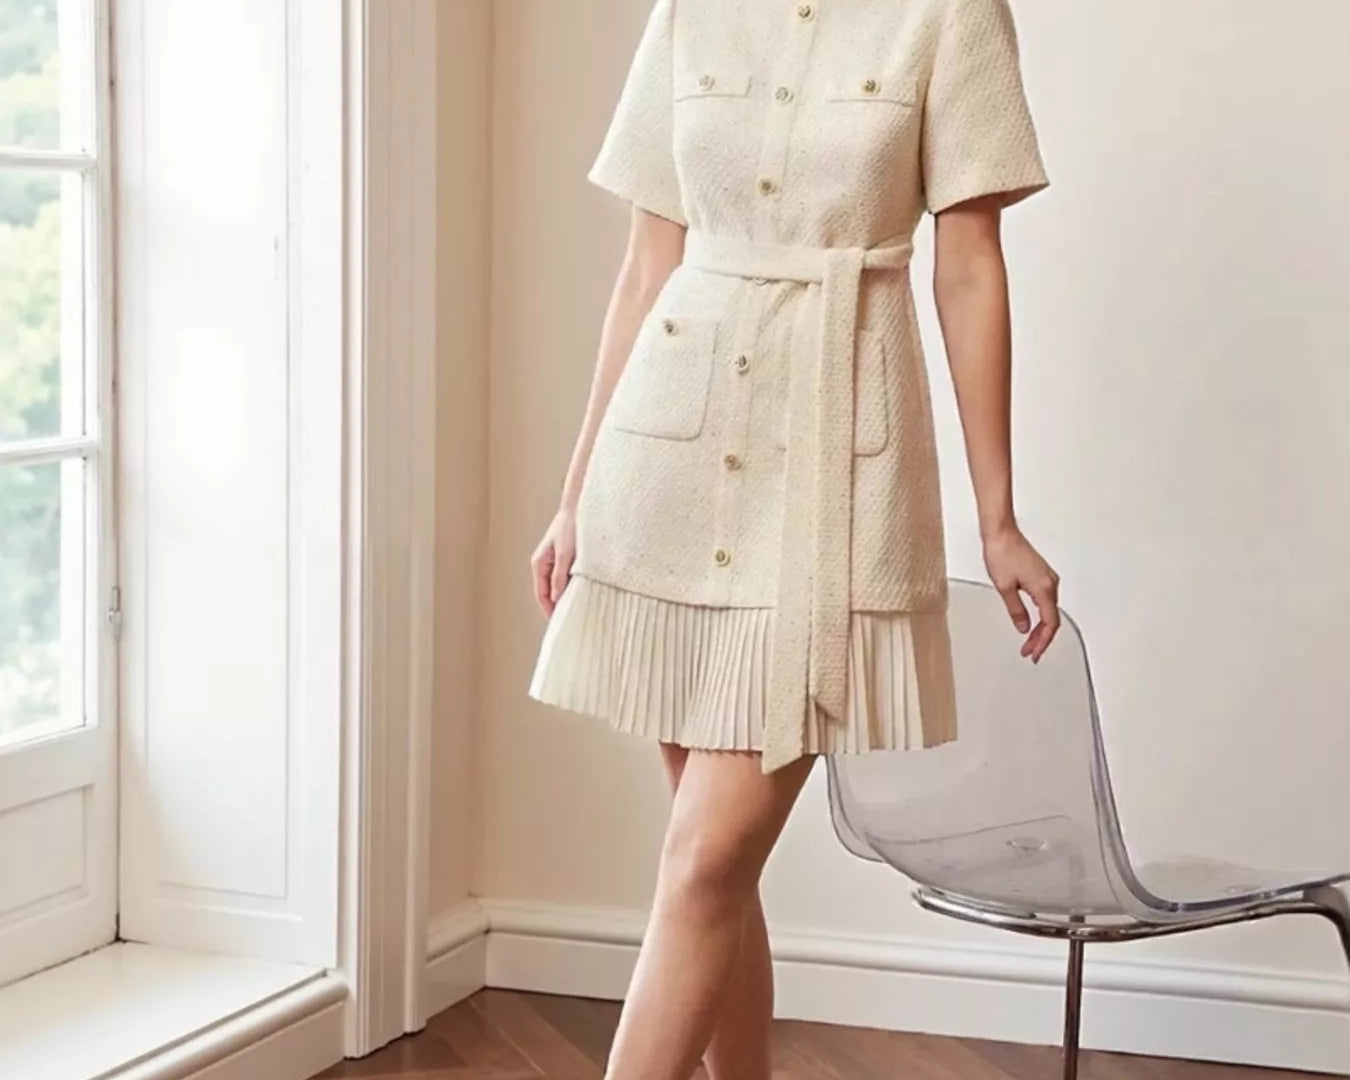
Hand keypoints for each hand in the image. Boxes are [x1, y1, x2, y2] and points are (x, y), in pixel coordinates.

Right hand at [531, 505, 576, 616]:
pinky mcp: (568, 558)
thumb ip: (560, 576)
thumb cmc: (571, 526)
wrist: (580, 506)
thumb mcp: (566, 554)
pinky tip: (586, 591)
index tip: (562, 623)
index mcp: (539, 564)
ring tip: (581, 609)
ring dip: (569, 596)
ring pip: (560, 586)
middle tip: (574, 620)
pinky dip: (575, 586)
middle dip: (560, 606)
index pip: (542, 595)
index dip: (550, 611)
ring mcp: (556, 562)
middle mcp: (546, 564)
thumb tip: (557, 599)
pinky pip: (569, 578)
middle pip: (550, 593)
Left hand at [982, 525, 1060, 662]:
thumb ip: (1016, 611)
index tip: (1034, 653)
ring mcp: (1047, 578)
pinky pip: (1045, 601)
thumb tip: (1023, 627)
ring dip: (1040, 628)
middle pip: (1052, 619)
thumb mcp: (1005, 588)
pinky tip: (1032, 621)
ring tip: (1029, 642)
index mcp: (1044, 589)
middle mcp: (1050, 583)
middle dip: (1041, 638)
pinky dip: (1040, 615)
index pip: (1049, 623)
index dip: (1042, 642)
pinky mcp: (1041, 574)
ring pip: (1049, 610)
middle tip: (1030, 652)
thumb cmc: (1002, 553)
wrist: (1001, 533)